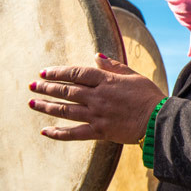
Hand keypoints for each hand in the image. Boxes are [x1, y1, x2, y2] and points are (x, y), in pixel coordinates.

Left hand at [28, 54, 165, 143]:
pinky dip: (58, 133)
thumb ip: (113, 66)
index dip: (58, 72)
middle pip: (66, 91)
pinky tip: (45, 131)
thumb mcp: (133, 75)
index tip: (44, 72)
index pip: (76, 73)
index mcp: (106, 81)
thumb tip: (96, 56)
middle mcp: (97, 97)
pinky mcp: (99, 131)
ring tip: (32, 103)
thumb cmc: (149, 96)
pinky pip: (74, 133)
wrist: (158, 120)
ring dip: (47, 106)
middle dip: (47, 87)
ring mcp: (97, 115)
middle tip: (32, 86)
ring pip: (66, 110)